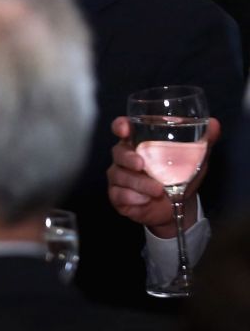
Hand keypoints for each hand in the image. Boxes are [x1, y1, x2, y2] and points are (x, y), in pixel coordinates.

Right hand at [107, 116, 217, 236]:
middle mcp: (125, 157)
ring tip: (158, 190)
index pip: (122, 128)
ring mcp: (118, 177)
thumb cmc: (180, 177)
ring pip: (120, 176)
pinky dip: (133, 198)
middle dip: (128, 158)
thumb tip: (214, 124)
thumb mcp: (194, 158)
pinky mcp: (116, 196)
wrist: (176, 206)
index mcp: (139, 143)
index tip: (125, 129)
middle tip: (141, 165)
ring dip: (139, 183)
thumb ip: (203, 140)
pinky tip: (145, 200)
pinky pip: (119, 195)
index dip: (120, 126)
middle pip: (118, 152)